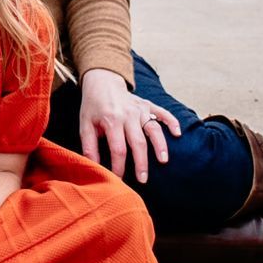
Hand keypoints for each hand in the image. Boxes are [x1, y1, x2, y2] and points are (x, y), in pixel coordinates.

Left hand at [76, 67, 179, 182]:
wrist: (102, 82)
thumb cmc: (93, 106)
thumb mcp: (84, 125)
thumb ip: (89, 146)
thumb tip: (94, 167)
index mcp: (111, 120)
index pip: (118, 149)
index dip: (119, 167)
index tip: (119, 179)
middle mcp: (128, 114)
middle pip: (138, 142)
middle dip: (141, 163)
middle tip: (143, 180)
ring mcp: (140, 109)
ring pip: (153, 129)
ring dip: (160, 145)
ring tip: (163, 161)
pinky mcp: (148, 105)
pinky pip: (163, 113)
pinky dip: (172, 122)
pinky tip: (177, 133)